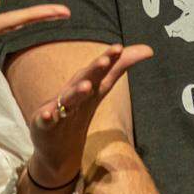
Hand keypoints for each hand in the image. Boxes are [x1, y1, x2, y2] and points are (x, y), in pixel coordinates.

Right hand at [26, 44, 152, 186]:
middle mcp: (72, 94)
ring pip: (68, 99)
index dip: (109, 59)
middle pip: (84, 80)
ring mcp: (58, 109)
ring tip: (86, 87)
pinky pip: (46, 121)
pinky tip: (48, 114)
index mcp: (87, 87)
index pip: (100, 71)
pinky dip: (46, 116)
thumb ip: (120, 67)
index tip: (119, 47)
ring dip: (76, 92)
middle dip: (94, 70)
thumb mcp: (101, 88)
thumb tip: (149, 49)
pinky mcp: (44, 125)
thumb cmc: (78, 109)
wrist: (55, 146)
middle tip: (105, 60)